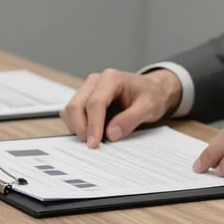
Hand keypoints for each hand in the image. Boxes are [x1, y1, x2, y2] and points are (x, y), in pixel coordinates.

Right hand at [60, 68, 181, 147]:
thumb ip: (130, 119)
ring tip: (94, 138)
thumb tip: (111, 134)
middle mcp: (95, 81)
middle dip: (80, 127)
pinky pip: (71, 112)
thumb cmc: (151, 95)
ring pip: (70, 109)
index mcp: (111, 79)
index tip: (94, 143)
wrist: (152, 89)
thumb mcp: (149, 107)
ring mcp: (87, 89)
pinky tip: (90, 131)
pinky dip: (75, 124)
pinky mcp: (83, 98)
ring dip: (77, 127)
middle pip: (76, 105)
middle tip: (92, 144)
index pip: (95, 103)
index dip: (93, 125)